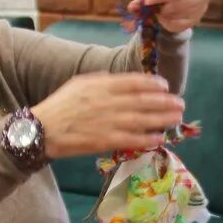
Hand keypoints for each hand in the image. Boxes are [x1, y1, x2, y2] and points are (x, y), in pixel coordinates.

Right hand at [29, 72, 187, 158]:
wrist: (42, 129)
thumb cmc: (60, 106)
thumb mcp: (80, 84)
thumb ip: (103, 82)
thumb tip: (125, 82)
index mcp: (100, 85)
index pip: (133, 82)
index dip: (152, 84)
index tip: (165, 86)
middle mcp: (107, 101)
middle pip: (143, 100)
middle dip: (164, 102)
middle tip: (180, 103)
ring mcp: (107, 121)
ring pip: (141, 119)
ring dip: (162, 119)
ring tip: (177, 118)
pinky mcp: (104, 140)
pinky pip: (131, 139)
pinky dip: (147, 139)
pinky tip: (159, 138)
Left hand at [139, 0, 213, 32]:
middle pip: (184, 4)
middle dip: (164, 6)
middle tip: (150, 4)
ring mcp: (202, 7)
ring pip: (180, 16)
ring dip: (164, 14)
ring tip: (157, 5)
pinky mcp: (196, 20)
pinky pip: (178, 26)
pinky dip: (166, 22)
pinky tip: (162, 13)